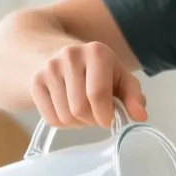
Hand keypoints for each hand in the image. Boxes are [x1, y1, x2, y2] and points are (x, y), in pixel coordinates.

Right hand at [30, 41, 148, 128]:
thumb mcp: (120, 78)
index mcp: (97, 52)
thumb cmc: (98, 72)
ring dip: (78, 123)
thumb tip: (140, 116)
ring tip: (84, 111)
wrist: (59, 55)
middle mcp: (70, 56)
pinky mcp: (36, 82)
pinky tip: (69, 110)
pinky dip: (64, 124)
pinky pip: (51, 119)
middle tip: (97, 116)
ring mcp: (49, 68)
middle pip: (80, 109)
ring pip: (65, 117)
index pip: (98, 94)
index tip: (110, 121)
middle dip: (92, 121)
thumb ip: (134, 96)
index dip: (105, 115)